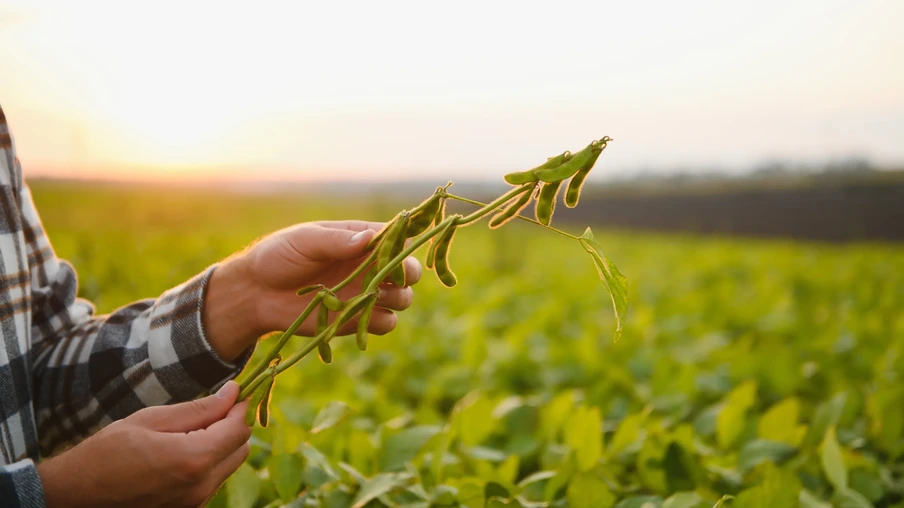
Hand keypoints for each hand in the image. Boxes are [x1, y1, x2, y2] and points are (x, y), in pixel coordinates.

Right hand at [37, 381, 250, 507]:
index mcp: (193, 459)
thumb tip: (233, 393)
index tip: (235, 392)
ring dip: (221, 444)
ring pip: (230, 465)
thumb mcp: (152, 419)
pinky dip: (209, 462)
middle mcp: (200, 486)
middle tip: (211, 409)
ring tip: (191, 430)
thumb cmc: (108, 451)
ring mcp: (195, 502)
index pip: (239, 429)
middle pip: (241, 448)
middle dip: (233, 425)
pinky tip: (183, 450)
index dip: (241, 406)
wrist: (76, 493)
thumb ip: (200, 408)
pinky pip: (213, 480)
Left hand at [203, 220, 422, 359]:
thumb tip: (369, 239)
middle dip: (406, 275)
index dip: (402, 246)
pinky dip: (380, 321)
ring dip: (396, 299)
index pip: (397, 238)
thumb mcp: (304, 241)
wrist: (257, 293)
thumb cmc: (279, 256)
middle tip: (388, 280)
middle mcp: (369, 266)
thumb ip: (336, 241)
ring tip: (371, 297)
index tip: (394, 254)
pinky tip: (360, 316)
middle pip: (408, 271)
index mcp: (359, 239)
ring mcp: (366, 293)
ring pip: (403, 298)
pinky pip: (386, 323)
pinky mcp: (357, 319)